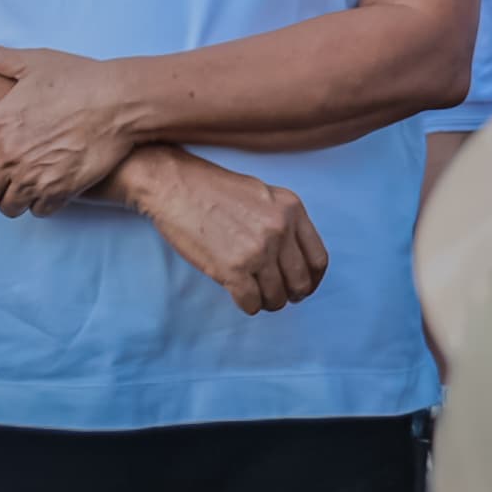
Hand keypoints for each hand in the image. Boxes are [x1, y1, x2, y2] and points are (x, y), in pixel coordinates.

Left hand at [0, 40, 139, 215]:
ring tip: (25, 188)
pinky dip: (42, 204)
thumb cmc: (78, 78)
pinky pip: (39, 211)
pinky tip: (49, 190)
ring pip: (9, 207)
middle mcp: (9, 154)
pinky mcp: (61, 190)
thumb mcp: (32, 62)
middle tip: (2, 183)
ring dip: (15, 200)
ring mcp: (34, 175)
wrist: (119, 100)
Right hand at [120, 145, 326, 313]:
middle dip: (289, 295)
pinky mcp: (233, 269)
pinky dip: (247, 305)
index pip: (318, 259)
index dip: (312, 280)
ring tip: (254, 294)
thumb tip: (293, 256)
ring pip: (276, 297)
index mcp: (291, 209)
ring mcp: (257, 251)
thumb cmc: (213, 190)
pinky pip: (251, 303)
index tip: (302, 286)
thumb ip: (283, 221)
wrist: (173, 186)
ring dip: (267, 301)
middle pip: (300, 282)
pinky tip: (239, 295)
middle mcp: (280, 230)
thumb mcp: (263, 194)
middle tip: (276, 295)